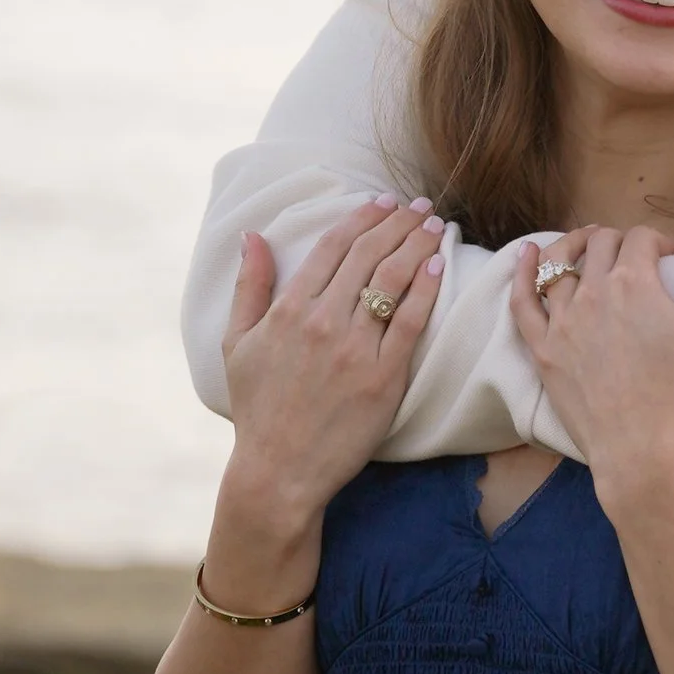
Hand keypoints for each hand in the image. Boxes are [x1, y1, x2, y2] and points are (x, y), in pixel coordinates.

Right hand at [210, 198, 444, 588]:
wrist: (278, 471)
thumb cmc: (257, 409)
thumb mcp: (236, 345)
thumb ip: (248, 287)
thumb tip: (252, 235)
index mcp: (288, 310)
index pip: (333, 247)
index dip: (361, 218)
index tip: (382, 202)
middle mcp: (322, 321)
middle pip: (368, 255)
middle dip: (397, 223)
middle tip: (418, 207)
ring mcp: (354, 348)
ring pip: (392, 280)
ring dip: (417, 245)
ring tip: (435, 226)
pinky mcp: (382, 377)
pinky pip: (410, 322)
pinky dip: (425, 289)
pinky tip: (437, 266)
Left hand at [510, 220, 673, 491]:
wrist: (643, 452)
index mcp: (636, 281)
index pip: (643, 238)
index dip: (662, 243)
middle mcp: (593, 291)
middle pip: (600, 243)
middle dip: (621, 240)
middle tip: (636, 256)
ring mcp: (562, 321)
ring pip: (558, 263)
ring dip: (575, 245)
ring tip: (586, 244)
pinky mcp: (543, 350)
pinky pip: (523, 301)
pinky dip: (522, 272)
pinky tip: (526, 255)